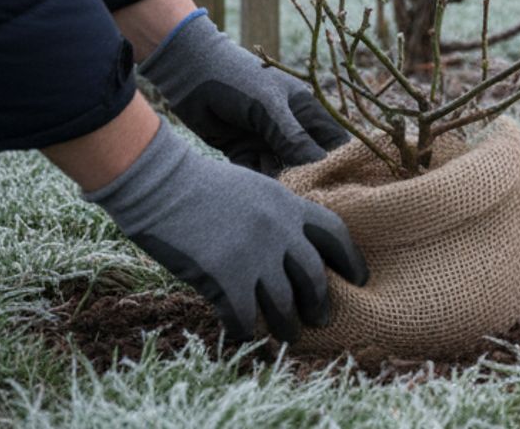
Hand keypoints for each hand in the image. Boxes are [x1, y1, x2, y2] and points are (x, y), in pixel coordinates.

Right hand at [83, 122, 368, 341]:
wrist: (161, 183)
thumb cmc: (198, 183)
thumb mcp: (253, 188)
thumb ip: (275, 214)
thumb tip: (287, 243)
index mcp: (289, 204)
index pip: (335, 233)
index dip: (351, 259)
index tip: (359, 278)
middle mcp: (281, 230)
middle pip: (313, 276)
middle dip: (320, 302)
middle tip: (321, 319)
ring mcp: (256, 254)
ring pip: (284, 302)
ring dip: (288, 325)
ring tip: (289, 336)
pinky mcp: (227, 277)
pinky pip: (245, 316)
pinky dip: (247, 331)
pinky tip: (245, 336)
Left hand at [138, 9, 348, 173]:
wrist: (191, 74)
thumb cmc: (238, 80)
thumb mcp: (269, 107)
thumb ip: (293, 137)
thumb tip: (320, 166)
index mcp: (306, 112)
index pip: (334, 142)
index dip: (339, 162)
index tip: (338, 184)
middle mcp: (290, 128)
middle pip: (308, 161)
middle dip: (307, 177)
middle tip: (304, 196)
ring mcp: (266, 139)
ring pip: (282, 169)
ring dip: (280, 182)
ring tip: (277, 193)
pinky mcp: (242, 150)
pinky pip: (255, 172)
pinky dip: (256, 180)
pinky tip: (255, 187)